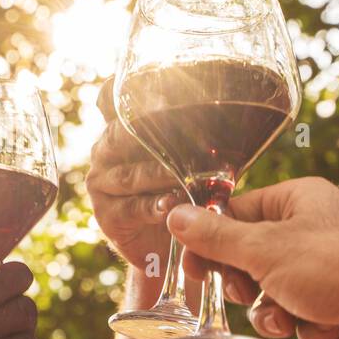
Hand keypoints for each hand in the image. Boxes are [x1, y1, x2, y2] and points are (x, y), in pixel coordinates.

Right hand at [88, 79, 185, 271]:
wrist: (165, 248)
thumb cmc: (182, 192)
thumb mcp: (190, 157)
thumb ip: (195, 136)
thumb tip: (237, 113)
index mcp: (121, 128)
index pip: (110, 97)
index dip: (128, 90)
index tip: (158, 90)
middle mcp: (106, 150)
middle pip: (122, 133)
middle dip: (154, 133)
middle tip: (184, 131)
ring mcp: (102, 182)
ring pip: (131, 174)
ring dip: (161, 175)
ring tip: (187, 178)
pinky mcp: (107, 215)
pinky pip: (131, 208)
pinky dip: (154, 208)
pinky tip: (171, 206)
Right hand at [168, 176, 338, 338]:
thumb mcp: (264, 250)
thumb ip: (216, 237)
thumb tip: (176, 216)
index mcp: (296, 201)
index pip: (236, 214)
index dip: (211, 243)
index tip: (194, 269)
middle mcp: (314, 230)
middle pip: (254, 260)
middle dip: (250, 287)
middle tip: (251, 292)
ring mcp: (333, 269)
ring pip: (278, 297)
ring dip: (280, 314)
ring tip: (293, 316)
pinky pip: (307, 320)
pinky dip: (314, 329)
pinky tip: (335, 326)